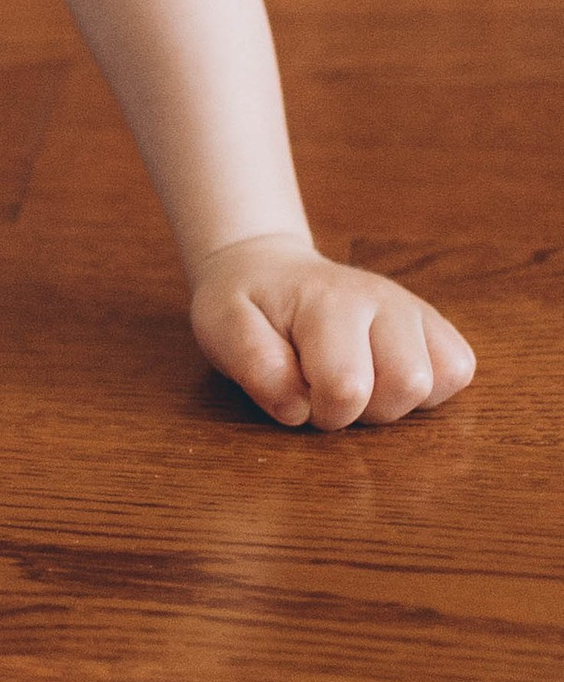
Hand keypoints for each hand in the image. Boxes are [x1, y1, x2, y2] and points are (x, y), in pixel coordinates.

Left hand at [190, 234, 475, 430]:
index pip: (347, 387)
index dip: (318, 409)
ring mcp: (413, 309)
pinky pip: (458, 370)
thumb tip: (297, 406)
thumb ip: (253, 364)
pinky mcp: (433, 324)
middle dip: (363, 410)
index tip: (296, 392)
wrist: (268, 271)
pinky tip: (384, 378)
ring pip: (440, 380)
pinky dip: (427, 391)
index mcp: (328, 302)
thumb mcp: (223, 328)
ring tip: (355, 383)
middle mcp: (383, 299)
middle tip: (326, 390)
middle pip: (408, 385)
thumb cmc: (246, 306)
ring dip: (395, 402)